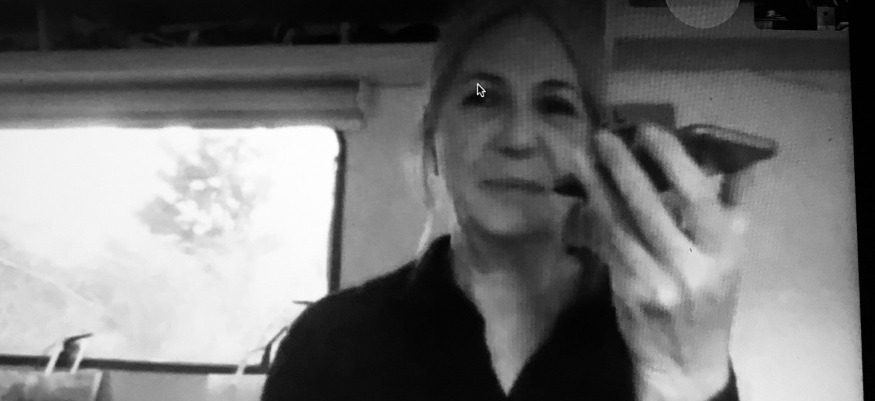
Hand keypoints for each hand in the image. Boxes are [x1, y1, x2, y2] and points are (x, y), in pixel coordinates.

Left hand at [563, 124, 748, 399]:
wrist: (685, 357)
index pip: (696, 197)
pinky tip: (584, 192)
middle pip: (650, 207)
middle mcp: (689, 266)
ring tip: (583, 155)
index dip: (671, 161)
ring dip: (598, 187)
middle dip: (623, 168)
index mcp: (723, 252)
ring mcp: (654, 281)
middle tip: (604, 136)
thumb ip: (733, 205)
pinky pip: (608, 244)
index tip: (649, 132)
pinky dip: (595, 215)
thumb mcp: (734, 253)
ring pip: (620, 224)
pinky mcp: (625, 291)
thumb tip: (738, 156)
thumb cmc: (712, 296)